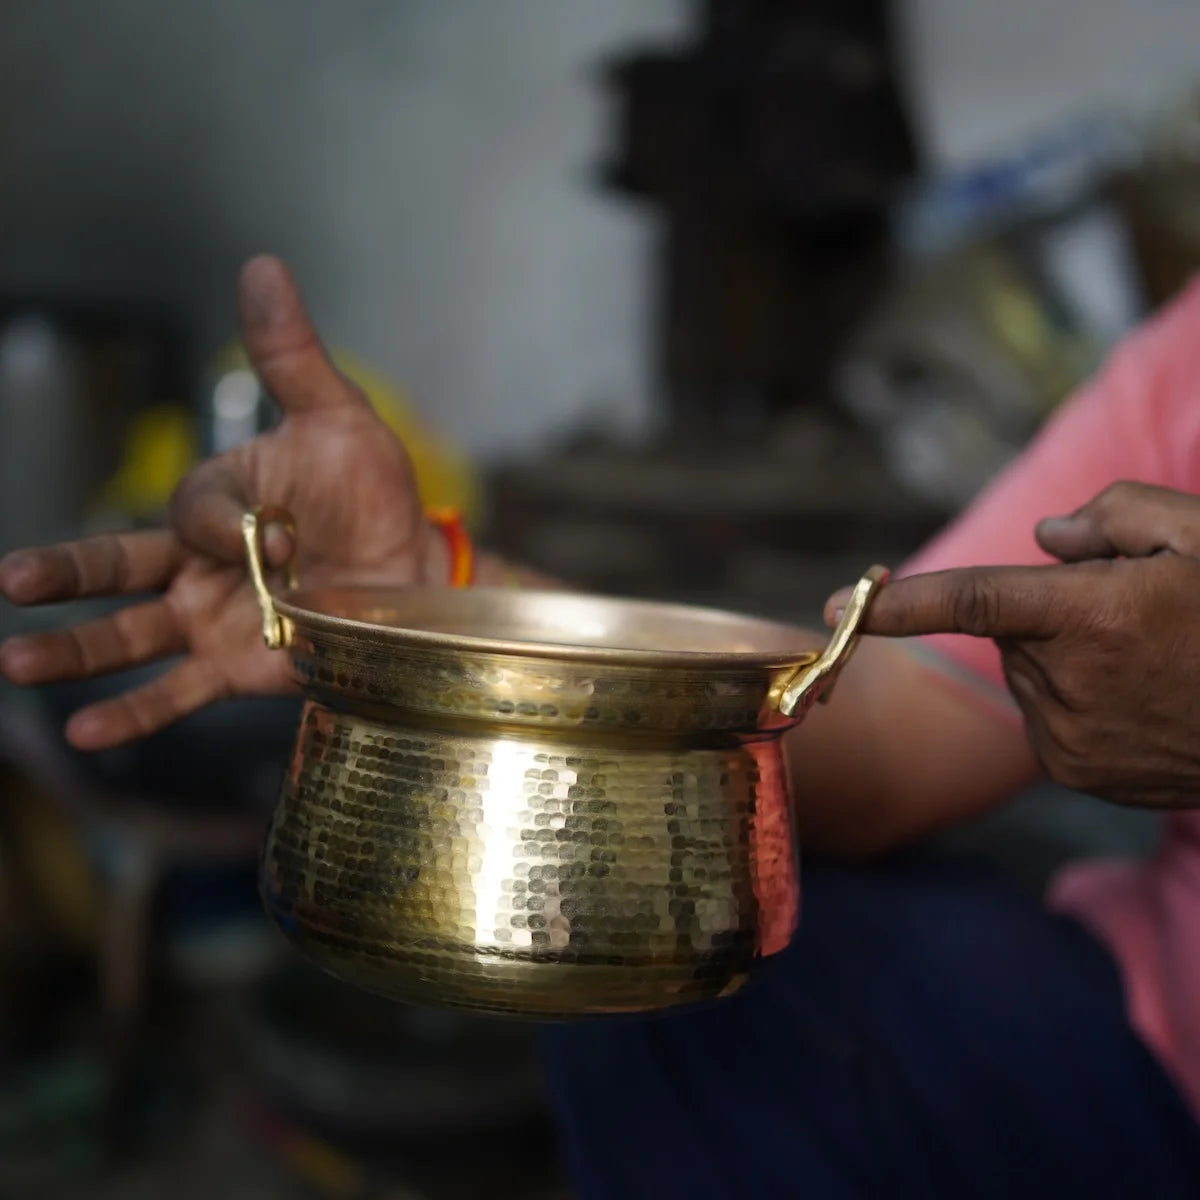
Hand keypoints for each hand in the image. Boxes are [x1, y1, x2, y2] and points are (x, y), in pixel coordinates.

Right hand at [0, 256, 443, 750]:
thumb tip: (261, 267)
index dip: (224, 525)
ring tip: (16, 665)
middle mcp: (200, 562)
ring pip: (130, 636)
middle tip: (10, 582)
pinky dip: (134, 713)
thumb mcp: (338, 421)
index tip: (273, 535)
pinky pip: (176, 692)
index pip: (190, 511)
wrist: (417, 575)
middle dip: (65, 574)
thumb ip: (290, 358)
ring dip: (75, 651)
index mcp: (219, 501)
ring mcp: (213, 618)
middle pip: (117, 567)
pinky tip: (87, 733)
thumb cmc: (376, 496)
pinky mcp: (236, 668)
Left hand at [824, 482, 1199, 808]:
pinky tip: (1142, 699)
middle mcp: (1071, 685)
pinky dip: (1077, 700)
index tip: (831, 610)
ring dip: (1067, 659)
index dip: (901, 603)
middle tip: (1137, 617)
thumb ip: (1113, 516)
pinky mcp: (1080, 773)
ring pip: (1030, 674)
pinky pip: (1048, 715)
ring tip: (1152, 662)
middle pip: (1016, 630)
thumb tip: (1044, 541)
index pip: (972, 600)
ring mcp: (1073, 740)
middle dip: (1054, 614)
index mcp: (1094, 617)